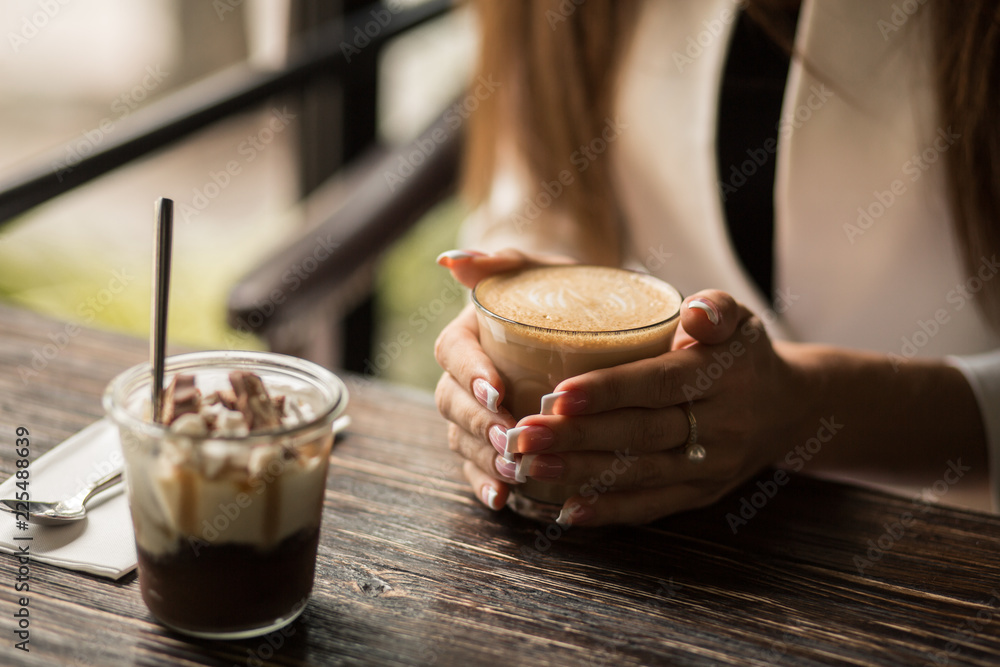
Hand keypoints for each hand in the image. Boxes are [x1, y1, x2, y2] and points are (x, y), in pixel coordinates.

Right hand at [433, 248, 576, 510]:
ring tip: (514, 471)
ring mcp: (475, 409)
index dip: (470, 374)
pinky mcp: (491, 437)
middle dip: (479, 425)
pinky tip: (502, 500)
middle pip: (453, 403)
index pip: (453, 353)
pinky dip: (485, 483)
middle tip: (511, 437)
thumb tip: (451, 260)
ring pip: (463, 438)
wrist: (568, 310)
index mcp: (466, 333)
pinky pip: (477, 464)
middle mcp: (464, 375)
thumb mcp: (531, 266)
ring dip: (484, 457)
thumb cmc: (550, 285)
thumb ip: (497, 261)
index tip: (496, 390)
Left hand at [511, 290, 805, 525]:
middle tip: (523, 435)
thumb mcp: (739, 319)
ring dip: (581, 474)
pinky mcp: (701, 494)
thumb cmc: (743, 353)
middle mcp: (719, 427)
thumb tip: (693, 313)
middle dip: (577, 437)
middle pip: (640, 434)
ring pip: (640, 473)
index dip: (608, 391)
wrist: (788, 409)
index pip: (658, 384)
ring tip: (530, 468)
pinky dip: (610, 510)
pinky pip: (653, 506)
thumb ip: (715, 308)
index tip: (558, 394)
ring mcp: (710, 467)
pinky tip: (568, 510)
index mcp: (721, 376)